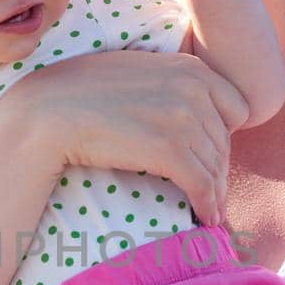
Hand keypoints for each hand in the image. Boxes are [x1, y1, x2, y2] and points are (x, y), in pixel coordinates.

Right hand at [9, 48, 246, 226]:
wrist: (47, 110)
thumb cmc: (81, 92)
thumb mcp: (136, 70)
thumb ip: (170, 82)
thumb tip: (189, 106)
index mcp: (190, 67)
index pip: (237, 107)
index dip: (226, 135)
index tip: (212, 155)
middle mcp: (193, 88)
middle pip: (225, 142)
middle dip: (219, 168)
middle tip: (211, 192)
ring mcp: (182, 118)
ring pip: (215, 166)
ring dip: (215, 193)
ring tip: (210, 210)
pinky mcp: (169, 149)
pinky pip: (202, 184)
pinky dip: (207, 204)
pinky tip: (205, 217)